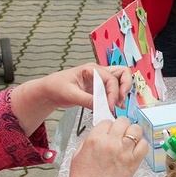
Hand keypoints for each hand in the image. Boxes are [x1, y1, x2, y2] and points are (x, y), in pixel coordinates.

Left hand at [10, 64, 132, 135]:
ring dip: (122, 92)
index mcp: (92, 69)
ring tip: (118, 105)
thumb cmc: (56, 87)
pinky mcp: (99, 88)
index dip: (113, 93)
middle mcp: (99, 72)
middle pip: (122, 72)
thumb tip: (101, 106)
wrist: (49, 91)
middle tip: (121, 100)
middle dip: (125, 86)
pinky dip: (117, 97)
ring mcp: (100, 80)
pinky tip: (115, 107)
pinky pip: (114, 90)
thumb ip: (86, 100)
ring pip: (120, 80)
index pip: (111, 79)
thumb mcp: (70, 94)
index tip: (110, 106)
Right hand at [63, 117, 148, 176]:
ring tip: (128, 141)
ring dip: (132, 133)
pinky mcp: (134, 162)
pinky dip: (141, 145)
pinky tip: (134, 150)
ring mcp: (124, 152)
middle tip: (119, 135)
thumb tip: (101, 133)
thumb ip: (90, 140)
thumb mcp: (77, 155)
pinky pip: (144, 145)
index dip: (107, 127)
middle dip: (121, 127)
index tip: (108, 133)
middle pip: (123, 121)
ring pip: (136, 129)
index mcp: (94, 139)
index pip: (106, 121)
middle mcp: (110, 143)